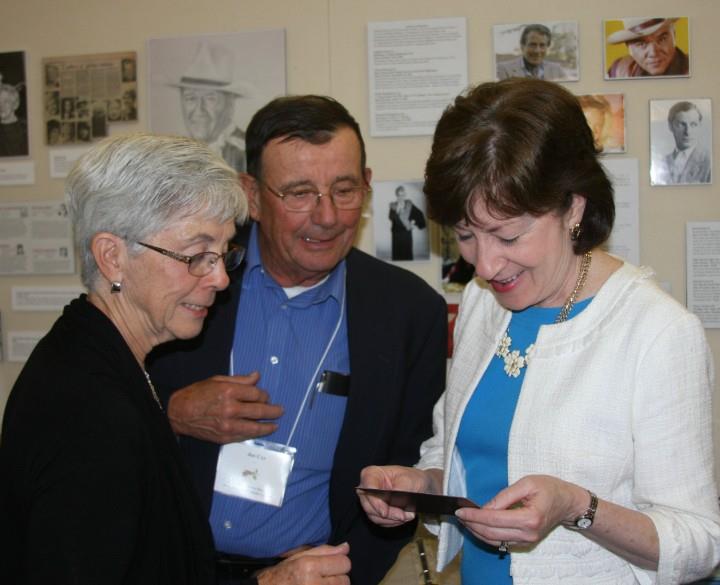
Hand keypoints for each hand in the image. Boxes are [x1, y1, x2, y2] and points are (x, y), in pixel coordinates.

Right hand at [167, 371, 282, 442]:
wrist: (178, 413)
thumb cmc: (197, 394)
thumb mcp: (217, 380)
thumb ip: (239, 380)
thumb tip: (257, 376)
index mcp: (229, 392)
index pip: (256, 394)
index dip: (264, 395)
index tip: (266, 396)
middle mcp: (230, 409)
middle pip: (259, 410)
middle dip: (273, 411)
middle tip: (280, 411)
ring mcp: (228, 425)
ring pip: (255, 427)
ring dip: (268, 426)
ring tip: (275, 425)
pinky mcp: (224, 437)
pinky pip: (244, 436)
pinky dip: (254, 434)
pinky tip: (260, 431)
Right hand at [257, 543, 350, 584]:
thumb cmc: (281, 575)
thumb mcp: (298, 557)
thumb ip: (324, 551)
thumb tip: (346, 547)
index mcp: (309, 566)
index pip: (344, 563)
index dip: (338, 563)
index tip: (329, 566)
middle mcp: (313, 584)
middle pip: (345, 580)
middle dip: (337, 578)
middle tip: (322, 579)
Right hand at [357, 465, 439, 526]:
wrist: (419, 486)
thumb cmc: (413, 478)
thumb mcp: (410, 479)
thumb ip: (400, 487)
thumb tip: (394, 497)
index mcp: (373, 474)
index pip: (367, 487)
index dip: (374, 501)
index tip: (385, 512)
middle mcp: (368, 488)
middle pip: (368, 505)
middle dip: (387, 514)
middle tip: (402, 516)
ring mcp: (371, 501)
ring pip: (374, 516)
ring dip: (392, 519)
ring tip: (407, 516)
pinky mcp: (376, 511)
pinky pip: (380, 521)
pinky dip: (392, 522)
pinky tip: (403, 517)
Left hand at [455, 474, 586, 548]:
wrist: (567, 502)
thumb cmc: (549, 488)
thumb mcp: (526, 483)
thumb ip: (504, 496)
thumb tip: (485, 508)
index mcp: (529, 518)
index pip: (494, 520)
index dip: (474, 516)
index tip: (460, 511)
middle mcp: (528, 534)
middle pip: (492, 533)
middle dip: (472, 525)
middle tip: (459, 515)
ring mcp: (527, 541)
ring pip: (495, 541)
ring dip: (477, 532)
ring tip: (465, 520)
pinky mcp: (525, 542)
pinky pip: (502, 542)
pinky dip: (487, 535)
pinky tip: (478, 525)